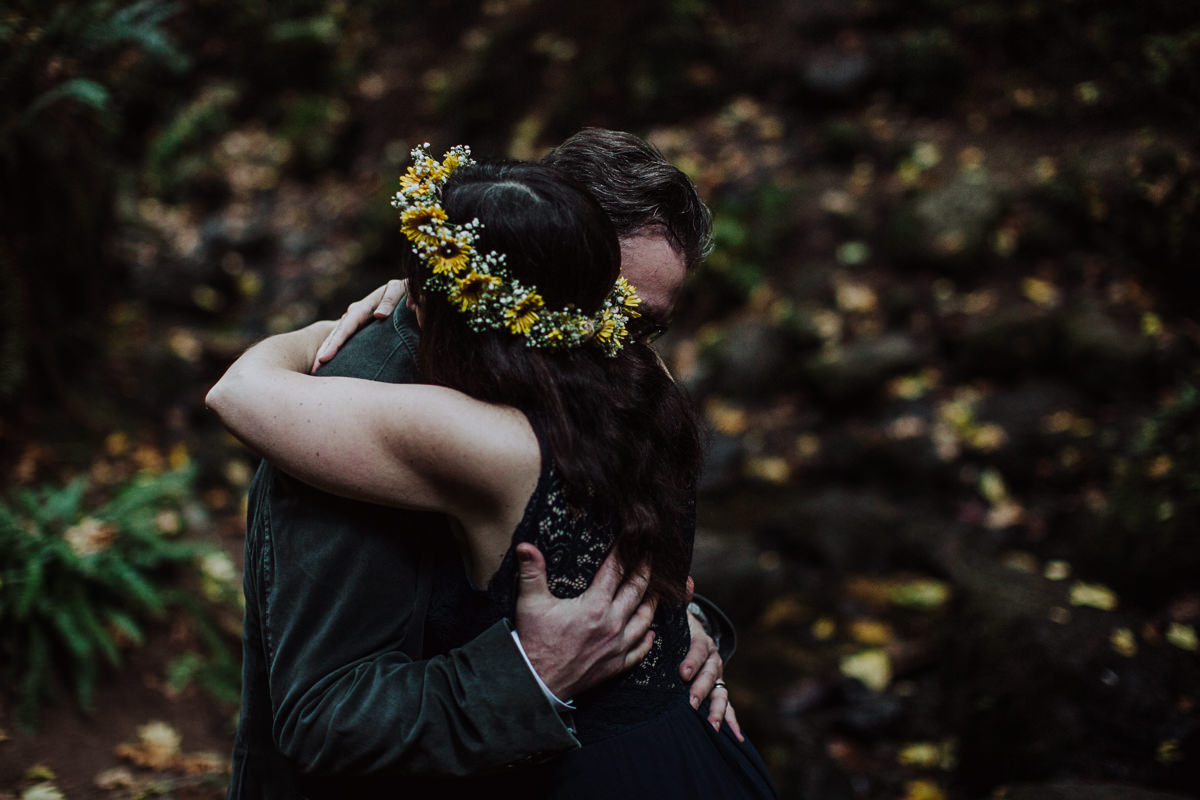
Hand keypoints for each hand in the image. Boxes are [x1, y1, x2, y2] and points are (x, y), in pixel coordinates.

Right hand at [311, 280, 406, 372]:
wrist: (407, 290)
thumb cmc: (404, 291)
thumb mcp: (397, 290)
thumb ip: (389, 301)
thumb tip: (379, 316)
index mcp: (362, 308)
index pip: (346, 327)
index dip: (334, 343)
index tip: (323, 359)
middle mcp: (354, 315)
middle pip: (335, 335)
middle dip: (323, 352)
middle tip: (312, 372)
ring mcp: (356, 322)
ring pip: (337, 338)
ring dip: (326, 353)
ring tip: (316, 372)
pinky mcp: (361, 328)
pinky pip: (347, 341)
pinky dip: (338, 351)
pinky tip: (333, 365)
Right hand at [514, 543, 655, 699]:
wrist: (536, 682)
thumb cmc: (534, 641)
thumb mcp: (530, 603)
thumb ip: (531, 572)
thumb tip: (525, 546)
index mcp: (594, 606)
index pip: (616, 571)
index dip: (625, 552)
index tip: (633, 539)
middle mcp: (611, 624)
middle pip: (637, 591)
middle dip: (645, 571)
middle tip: (653, 557)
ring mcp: (616, 646)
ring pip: (644, 619)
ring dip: (652, 602)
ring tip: (657, 590)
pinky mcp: (615, 665)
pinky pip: (640, 651)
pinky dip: (648, 640)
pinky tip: (651, 632)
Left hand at [679, 577, 742, 739]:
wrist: (693, 639)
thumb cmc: (680, 629)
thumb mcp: (677, 614)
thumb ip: (680, 598)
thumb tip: (685, 578)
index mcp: (702, 642)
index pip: (698, 650)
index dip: (691, 660)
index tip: (681, 673)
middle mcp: (713, 660)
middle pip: (710, 675)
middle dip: (701, 689)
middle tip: (690, 702)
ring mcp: (717, 677)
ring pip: (720, 693)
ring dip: (716, 709)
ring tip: (711, 726)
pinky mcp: (718, 691)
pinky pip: (727, 708)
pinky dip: (731, 722)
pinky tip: (735, 738)